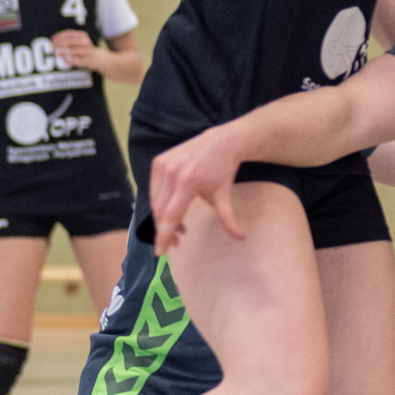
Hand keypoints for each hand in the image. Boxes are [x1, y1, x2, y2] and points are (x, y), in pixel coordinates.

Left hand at [51, 28, 101, 69]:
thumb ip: (67, 40)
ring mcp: (87, 51)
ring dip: (64, 52)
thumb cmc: (84, 49)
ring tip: (57, 54)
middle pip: (71, 41)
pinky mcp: (88, 60)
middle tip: (52, 46)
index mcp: (83, 35)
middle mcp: (86, 42)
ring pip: (73, 50)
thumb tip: (53, 39)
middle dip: (60, 43)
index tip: (52, 39)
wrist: (98, 58)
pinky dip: (70, 60)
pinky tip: (65, 61)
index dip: (60, 36)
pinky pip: (77, 60)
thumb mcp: (78, 41)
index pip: (69, 33)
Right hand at [149, 127, 245, 254]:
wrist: (222, 142)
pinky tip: (173, 209)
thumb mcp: (224, 196)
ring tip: (180, 227)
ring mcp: (163, 164)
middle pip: (160, 210)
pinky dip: (160, 203)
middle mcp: (171, 172)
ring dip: (163, 218)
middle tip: (176, 242)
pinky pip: (153, 189)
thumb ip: (228, 220)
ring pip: (155, 201)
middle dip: (165, 230)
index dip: (164, 235)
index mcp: (188, 181)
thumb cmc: (223, 171)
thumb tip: (240, 239)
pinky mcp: (158, 161)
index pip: (170, 215)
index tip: (160, 253)